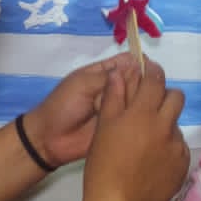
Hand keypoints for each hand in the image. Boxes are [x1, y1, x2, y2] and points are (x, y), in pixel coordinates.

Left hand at [24, 56, 140, 166]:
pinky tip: (139, 119)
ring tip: (131, 107)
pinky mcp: (122, 127)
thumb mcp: (83, 84)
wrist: (50, 139)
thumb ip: (108, 76)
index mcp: (105, 73)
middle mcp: (116, 88)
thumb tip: (136, 64)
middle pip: (139, 80)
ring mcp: (120, 108)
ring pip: (141, 99)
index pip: (128, 61)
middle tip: (133, 92)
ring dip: (142, 100)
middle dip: (142, 83)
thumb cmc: (63, 105)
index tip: (150, 70)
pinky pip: (137, 119)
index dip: (140, 63)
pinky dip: (141, 118)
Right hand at [83, 58, 188, 200]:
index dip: (153, 71)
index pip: (156, 80)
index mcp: (143, 113)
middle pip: (176, 98)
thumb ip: (114, 97)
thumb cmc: (103, 165)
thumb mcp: (103, 128)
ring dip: (165, 125)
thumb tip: (119, 73)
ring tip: (146, 142)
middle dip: (165, 96)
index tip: (149, 72)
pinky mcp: (183, 164)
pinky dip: (168, 147)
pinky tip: (153, 160)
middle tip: (150, 107)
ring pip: (176, 124)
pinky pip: (179, 147)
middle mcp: (165, 126)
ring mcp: (177, 146)